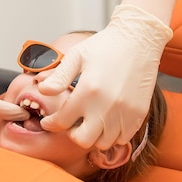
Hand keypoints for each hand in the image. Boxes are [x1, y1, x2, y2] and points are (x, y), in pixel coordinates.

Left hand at [38, 5, 172, 148]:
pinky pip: (123, 138)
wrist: (139, 39)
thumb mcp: (77, 56)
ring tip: (89, 121)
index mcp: (88, 91)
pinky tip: (106, 121)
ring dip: (93, 136)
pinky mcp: (139, 114)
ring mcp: (125, 112)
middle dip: (71, 134)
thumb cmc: (106, 45)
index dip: (50, 124)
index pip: (62, 121)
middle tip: (70, 123)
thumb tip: (42, 91)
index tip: (48, 122)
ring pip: (103, 143)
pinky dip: (112, 135)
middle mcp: (107, 106)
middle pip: (82, 139)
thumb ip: (59, 77)